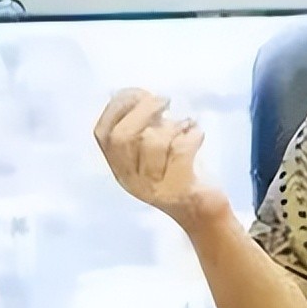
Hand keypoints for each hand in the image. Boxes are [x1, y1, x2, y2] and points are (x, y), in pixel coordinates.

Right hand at [93, 88, 225, 225]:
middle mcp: (130, 178)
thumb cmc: (181, 175)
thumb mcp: (155, 153)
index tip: (139, 93)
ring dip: (173, 124)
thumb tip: (144, 96)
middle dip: (143, 110)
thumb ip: (146, 130)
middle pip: (122, 137)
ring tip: (186, 123)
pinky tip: (197, 133)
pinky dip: (191, 135)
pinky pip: (180, 152)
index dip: (117, 107)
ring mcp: (153, 187)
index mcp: (120, 167)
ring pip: (152, 143)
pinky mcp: (178, 189)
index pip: (102, 133)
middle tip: (165, 100)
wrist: (204, 215)